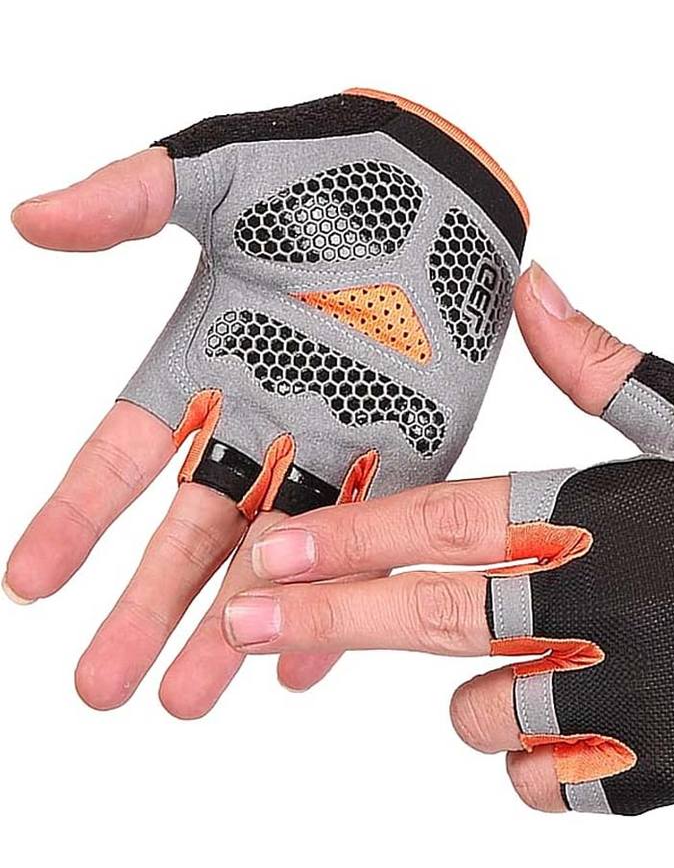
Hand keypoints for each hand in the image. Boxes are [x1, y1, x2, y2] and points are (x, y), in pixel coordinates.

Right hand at [4, 90, 526, 715]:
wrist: (438, 180)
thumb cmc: (325, 168)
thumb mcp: (218, 173)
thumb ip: (130, 200)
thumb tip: (28, 219)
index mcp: (202, 360)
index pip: (122, 455)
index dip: (73, 518)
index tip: (27, 584)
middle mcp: (260, 415)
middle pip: (190, 527)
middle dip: (145, 605)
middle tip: (101, 687)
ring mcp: (335, 438)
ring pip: (275, 548)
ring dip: (234, 622)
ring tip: (188, 698)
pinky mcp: (409, 446)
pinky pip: (368, 532)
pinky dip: (339, 594)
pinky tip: (303, 660)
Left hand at [222, 267, 673, 815]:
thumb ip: (600, 364)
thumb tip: (531, 288)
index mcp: (602, 511)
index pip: (443, 524)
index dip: (345, 536)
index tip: (263, 550)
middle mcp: (602, 604)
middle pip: (425, 619)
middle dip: (319, 619)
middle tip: (239, 620)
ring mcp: (627, 699)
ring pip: (480, 714)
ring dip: (480, 693)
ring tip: (529, 664)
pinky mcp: (656, 775)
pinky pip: (540, 785)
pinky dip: (539, 760)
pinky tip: (577, 725)